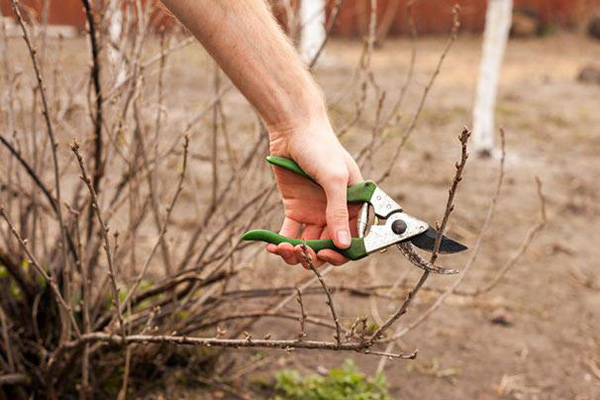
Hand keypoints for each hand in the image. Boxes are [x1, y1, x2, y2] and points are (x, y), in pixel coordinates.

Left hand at [267, 113, 362, 267]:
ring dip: (297, 253)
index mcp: (355, 205)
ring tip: (283, 249)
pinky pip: (289, 234)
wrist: (293, 129)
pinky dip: (281, 244)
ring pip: (309, 245)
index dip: (343, 253)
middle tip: (301, 253)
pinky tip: (272, 246)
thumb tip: (344, 244)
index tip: (327, 256)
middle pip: (330, 247)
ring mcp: (315, 212)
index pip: (354, 239)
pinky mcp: (295, 209)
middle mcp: (336, 212)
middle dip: (316, 255)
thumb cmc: (320, 147)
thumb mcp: (334, 179)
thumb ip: (338, 211)